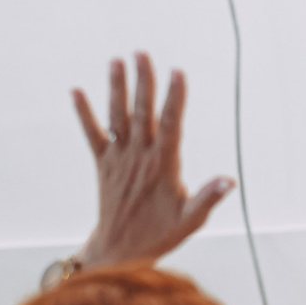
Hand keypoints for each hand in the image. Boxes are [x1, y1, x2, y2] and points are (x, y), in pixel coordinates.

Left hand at [72, 52, 233, 269]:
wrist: (119, 250)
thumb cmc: (160, 233)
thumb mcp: (191, 219)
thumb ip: (208, 198)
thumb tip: (229, 181)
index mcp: (163, 166)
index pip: (170, 125)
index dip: (174, 98)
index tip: (177, 72)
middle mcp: (139, 157)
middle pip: (142, 112)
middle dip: (143, 82)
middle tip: (142, 54)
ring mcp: (118, 159)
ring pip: (117, 117)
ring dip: (116, 89)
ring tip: (116, 61)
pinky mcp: (103, 164)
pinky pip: (92, 135)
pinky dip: (84, 114)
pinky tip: (76, 92)